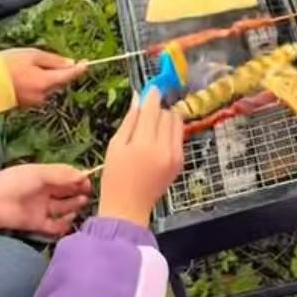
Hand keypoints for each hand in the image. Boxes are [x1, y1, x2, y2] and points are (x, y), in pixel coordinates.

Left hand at [0, 165, 91, 239]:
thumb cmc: (12, 183)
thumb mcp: (38, 173)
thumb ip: (61, 174)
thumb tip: (83, 175)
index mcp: (40, 175)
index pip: (63, 175)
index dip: (76, 176)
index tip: (88, 179)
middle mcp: (41, 191)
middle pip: (64, 190)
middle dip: (77, 189)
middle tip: (89, 190)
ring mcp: (39, 208)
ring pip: (62, 207)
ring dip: (74, 204)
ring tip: (83, 201)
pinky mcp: (36, 224)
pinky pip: (54, 225)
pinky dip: (64, 224)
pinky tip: (71, 218)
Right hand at [1, 48, 87, 108]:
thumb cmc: (5, 66)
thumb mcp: (31, 55)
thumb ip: (52, 60)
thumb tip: (70, 63)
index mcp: (45, 82)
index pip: (68, 76)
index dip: (79, 69)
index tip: (86, 63)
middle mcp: (43, 95)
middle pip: (60, 82)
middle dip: (60, 72)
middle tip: (53, 60)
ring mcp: (34, 102)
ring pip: (49, 87)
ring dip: (46, 77)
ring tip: (28, 66)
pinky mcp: (25, 105)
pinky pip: (38, 92)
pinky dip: (36, 83)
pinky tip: (23, 76)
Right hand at [99, 89, 184, 227]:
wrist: (128, 208)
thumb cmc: (115, 177)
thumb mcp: (115, 146)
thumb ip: (130, 120)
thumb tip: (138, 97)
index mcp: (144, 143)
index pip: (153, 109)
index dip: (152, 96)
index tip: (151, 88)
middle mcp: (164, 148)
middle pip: (168, 114)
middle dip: (158, 110)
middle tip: (146, 115)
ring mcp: (175, 156)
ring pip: (177, 123)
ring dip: (166, 120)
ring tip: (151, 129)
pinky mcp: (180, 162)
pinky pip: (179, 137)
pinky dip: (170, 133)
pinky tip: (157, 142)